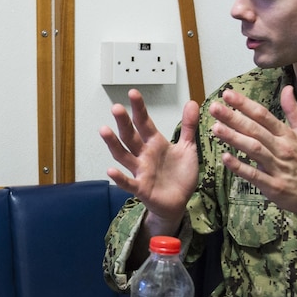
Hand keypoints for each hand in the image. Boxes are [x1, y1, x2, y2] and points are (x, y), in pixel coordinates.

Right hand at [100, 89, 199, 227]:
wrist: (180, 203)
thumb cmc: (180, 175)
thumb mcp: (188, 148)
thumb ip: (189, 126)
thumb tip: (193, 102)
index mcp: (155, 143)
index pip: (144, 122)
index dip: (139, 109)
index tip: (133, 93)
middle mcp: (144, 155)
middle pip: (130, 135)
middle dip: (123, 121)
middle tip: (116, 107)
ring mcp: (141, 171)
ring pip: (123, 155)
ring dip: (113, 143)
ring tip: (104, 130)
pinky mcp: (142, 188)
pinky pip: (129, 183)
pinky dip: (120, 178)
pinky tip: (110, 171)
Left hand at [208, 85, 296, 221]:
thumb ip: (294, 110)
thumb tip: (287, 88)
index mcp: (288, 135)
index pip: (263, 115)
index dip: (244, 104)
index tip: (227, 94)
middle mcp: (282, 148)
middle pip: (254, 129)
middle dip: (233, 117)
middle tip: (214, 108)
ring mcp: (278, 167)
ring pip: (253, 149)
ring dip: (233, 138)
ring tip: (215, 128)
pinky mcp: (274, 186)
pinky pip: (254, 175)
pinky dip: (240, 167)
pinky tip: (225, 158)